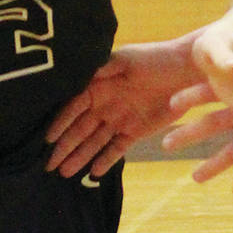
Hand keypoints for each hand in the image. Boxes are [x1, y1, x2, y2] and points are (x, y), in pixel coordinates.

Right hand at [44, 39, 192, 176]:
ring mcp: (117, 120)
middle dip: (64, 147)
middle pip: (79, 129)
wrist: (184, 71)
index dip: (60, 123)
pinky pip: (116, 149)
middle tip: (48, 165)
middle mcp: (102, 105)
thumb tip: (78, 73)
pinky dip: (106, 160)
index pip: (73, 107)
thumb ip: (102, 68)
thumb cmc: (154, 58)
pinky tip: (93, 173)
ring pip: (94, 142)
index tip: (47, 139)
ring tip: (64, 173)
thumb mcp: (126, 59)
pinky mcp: (134, 132)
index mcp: (96, 86)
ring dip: (79, 157)